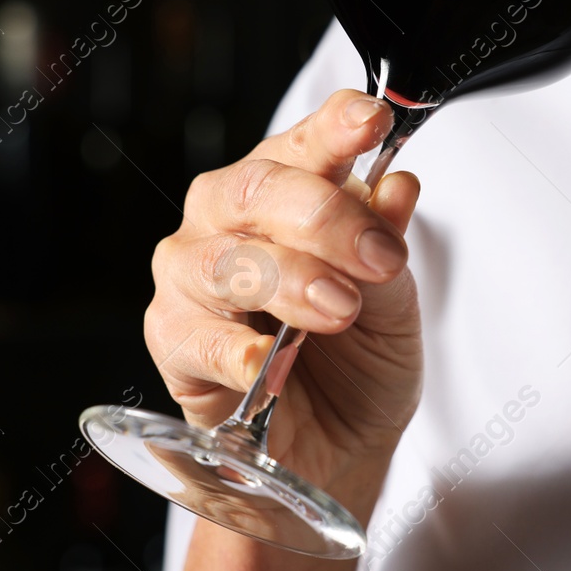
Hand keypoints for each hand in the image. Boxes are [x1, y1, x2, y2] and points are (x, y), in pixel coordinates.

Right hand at [145, 89, 422, 490]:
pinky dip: (235, 349)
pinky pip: (195, 337)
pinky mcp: (173, 341)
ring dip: (290, 281)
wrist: (341, 449)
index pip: (305, 142)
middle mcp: (229, 219)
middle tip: (376, 257)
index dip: (335, 126)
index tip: (371, 121)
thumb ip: (386, 244)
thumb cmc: (359, 358)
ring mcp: (192, 276)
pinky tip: (267, 359)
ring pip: (225, 260)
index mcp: (289, 187)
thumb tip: (398, 188)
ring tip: (339, 309)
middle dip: (323, 217)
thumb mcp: (395, 300)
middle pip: (255, 190)